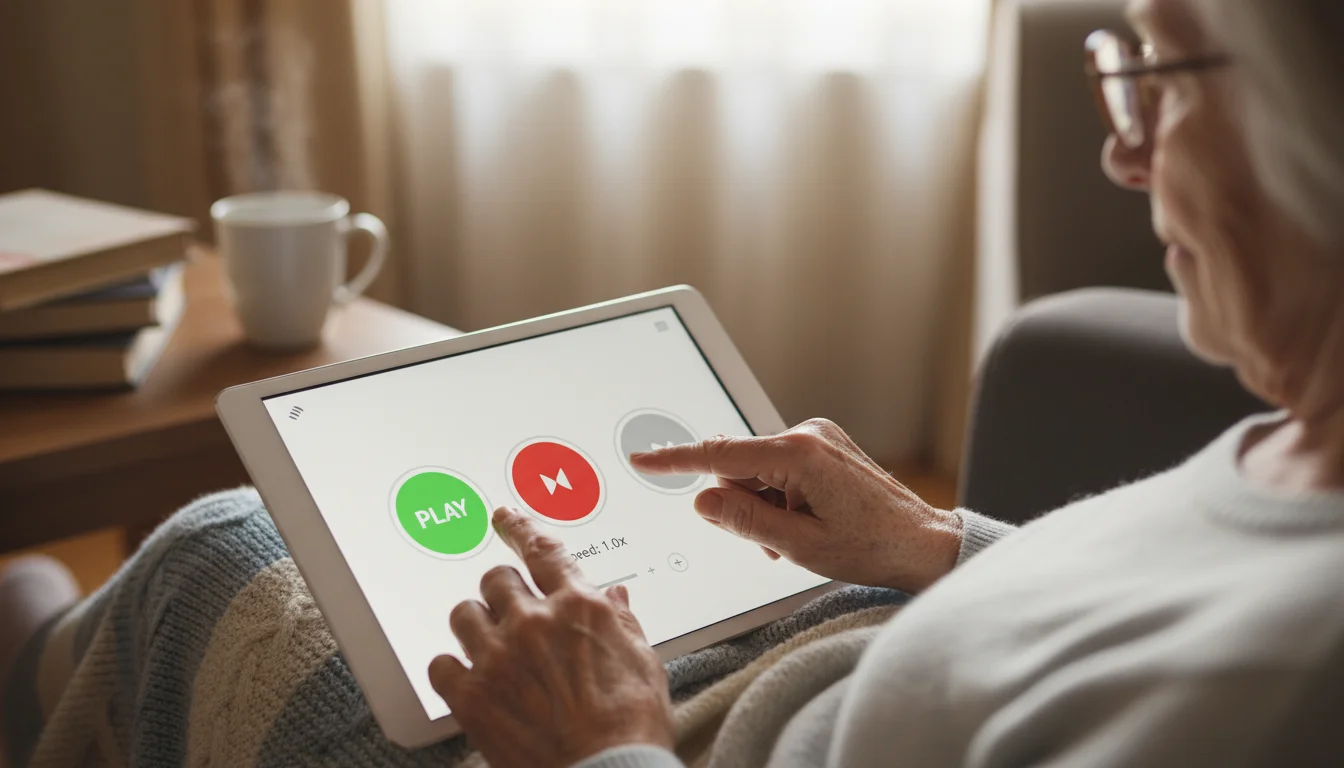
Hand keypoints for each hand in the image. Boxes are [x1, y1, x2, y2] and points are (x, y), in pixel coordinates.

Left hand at [429, 507, 673, 767]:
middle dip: (504, 594)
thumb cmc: (631, 727)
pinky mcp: (471, 695)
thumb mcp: (644, 662)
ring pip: (464, 614)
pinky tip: (470, 682)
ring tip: (492, 648)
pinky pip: (441, 663)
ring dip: (477, 626)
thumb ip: (622, 622)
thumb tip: (615, 597)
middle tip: (512, 616)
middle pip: (496, 580)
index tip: (504, 517)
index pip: (542, 550)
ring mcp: (498, 656)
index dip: (520, 528)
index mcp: (580, 607)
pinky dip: (453, 670)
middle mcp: (534, 622)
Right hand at [630, 418, 961, 591]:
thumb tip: (703, 501)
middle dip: (744, 506)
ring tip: (798, 537)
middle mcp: (807, 434)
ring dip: (765, 507)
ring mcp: (817, 437)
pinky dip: (780, 498)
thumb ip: (745, 522)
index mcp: (799, 454)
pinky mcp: (824, 446)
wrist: (923, 543)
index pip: (719, 456)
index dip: (675, 461)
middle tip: (775, 542)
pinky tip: (806, 522)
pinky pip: (779, 470)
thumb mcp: (799, 546)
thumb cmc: (872, 547)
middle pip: (739, 468)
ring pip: (758, 473)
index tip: (642, 460)